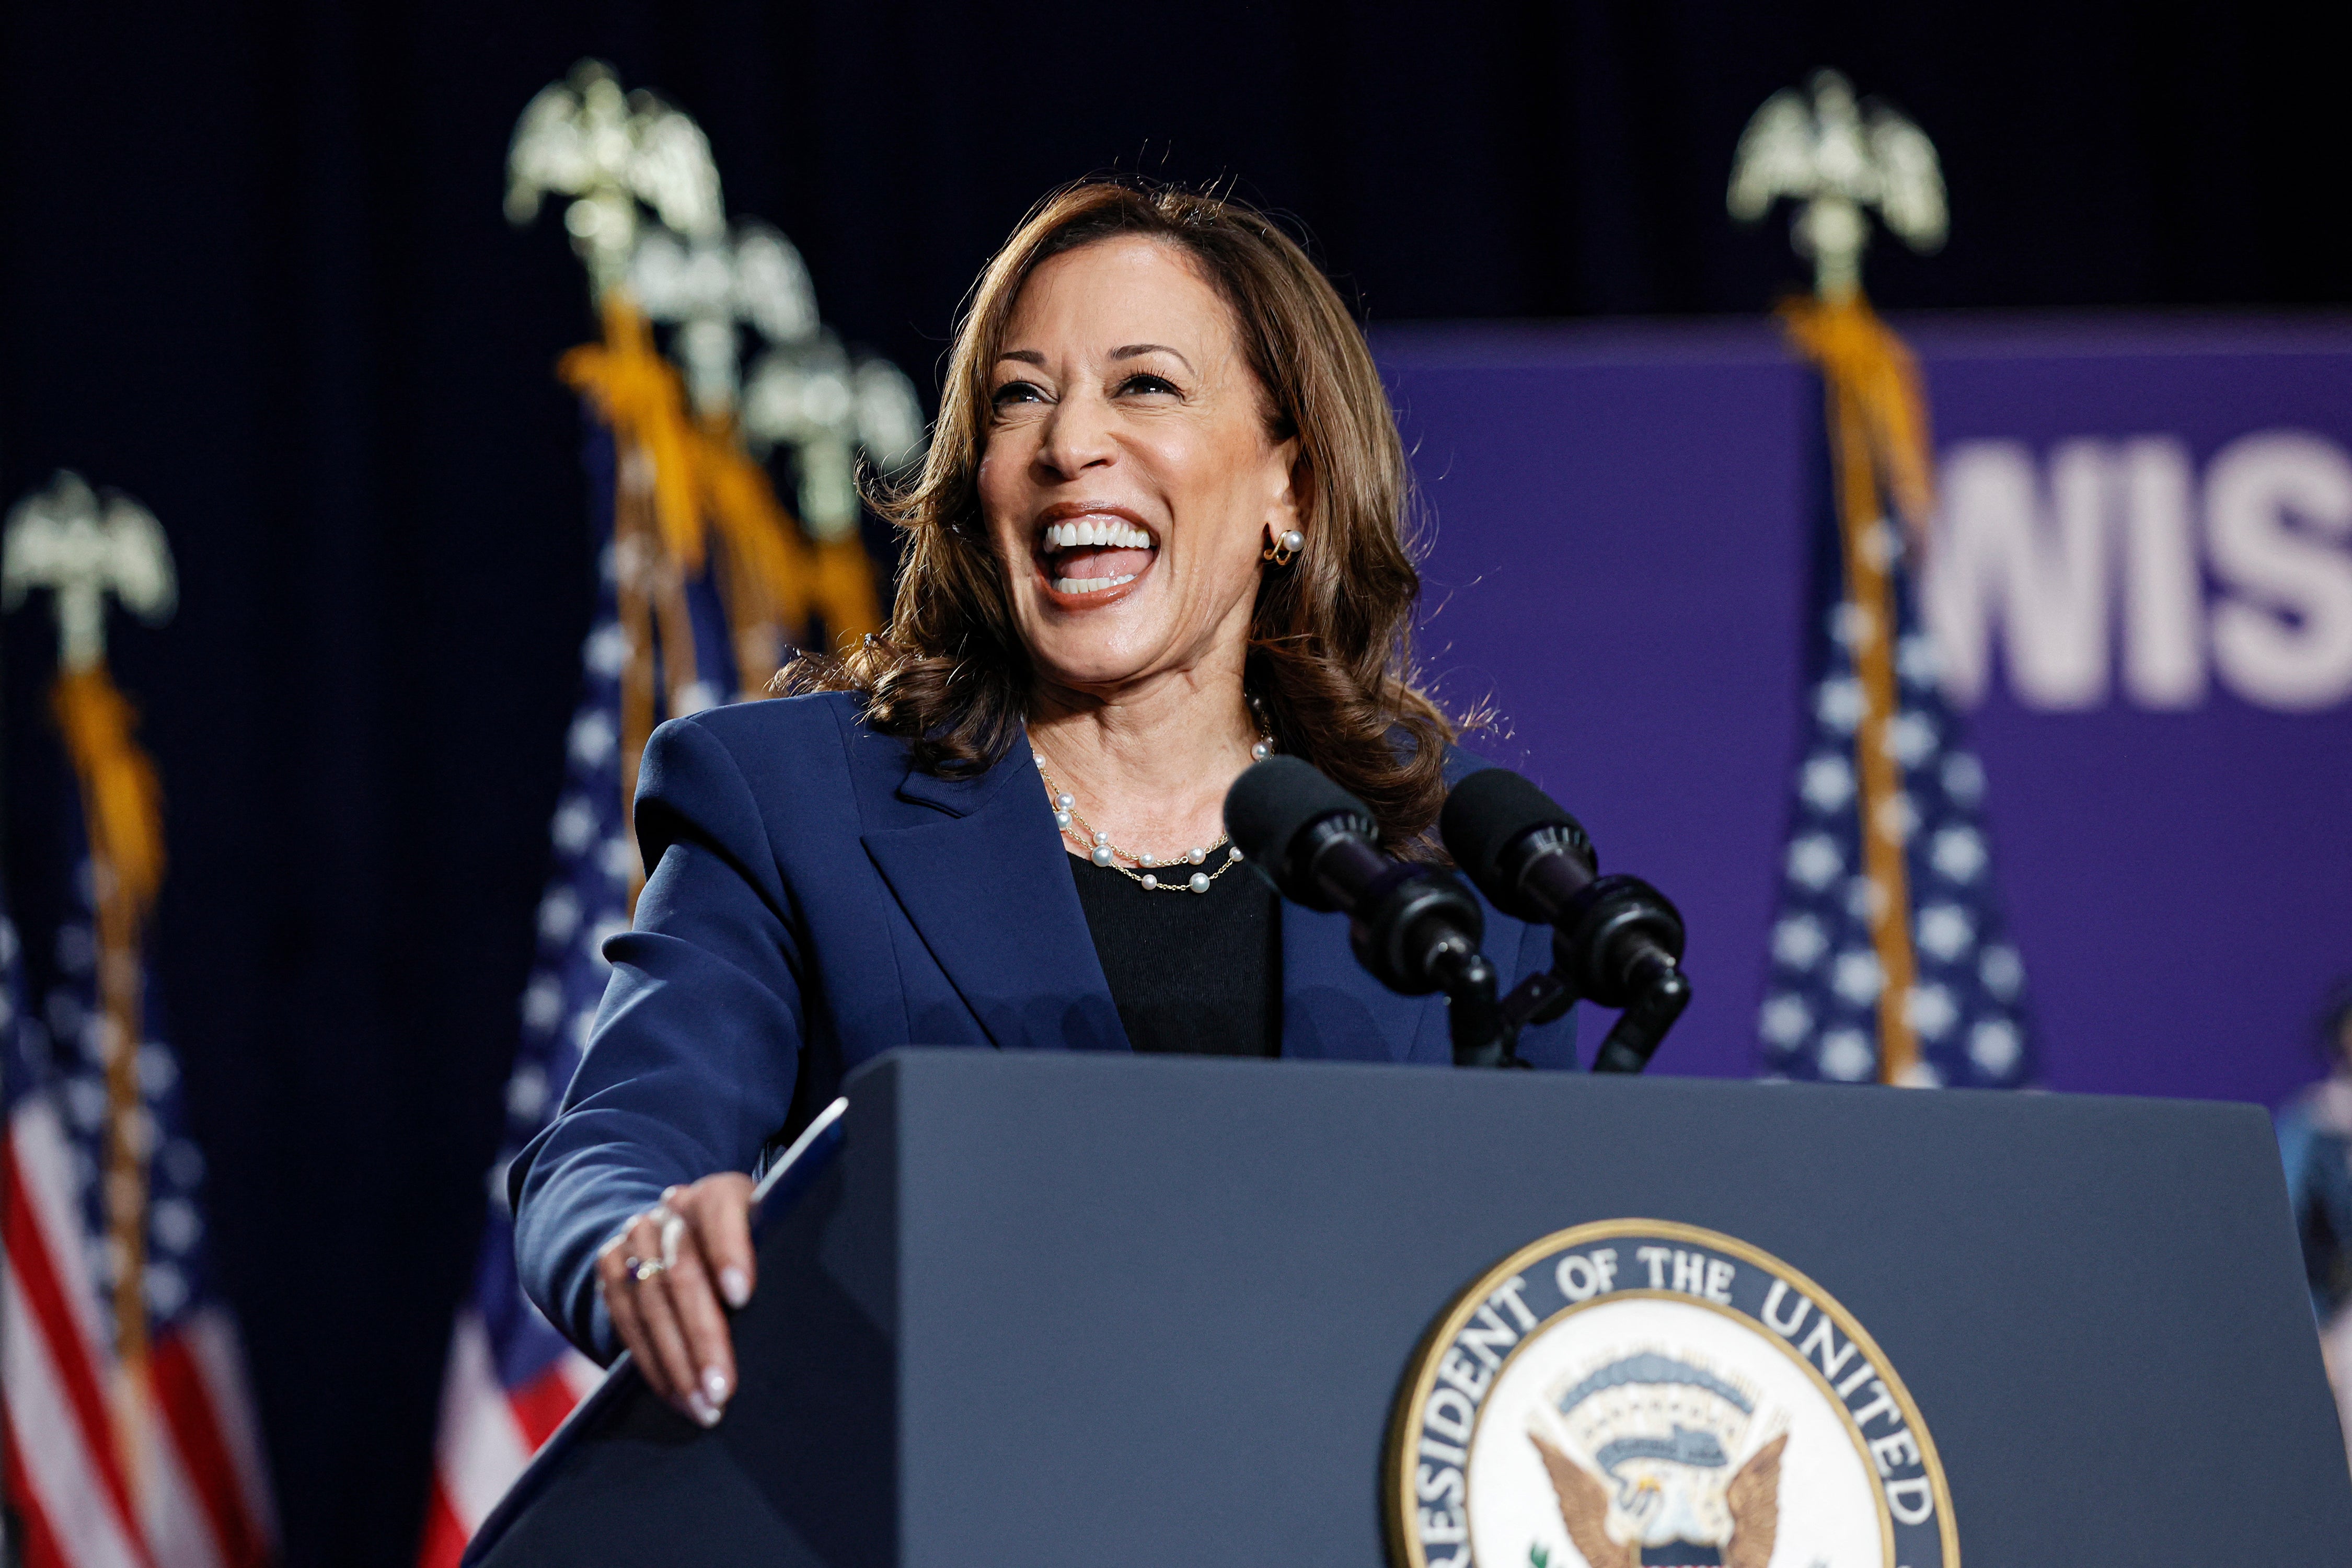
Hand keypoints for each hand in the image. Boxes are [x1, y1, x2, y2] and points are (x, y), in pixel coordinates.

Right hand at [594, 1172, 755, 1425]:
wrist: (680, 1230)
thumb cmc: (749, 1247)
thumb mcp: (767, 1238)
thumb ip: (777, 1256)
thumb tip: (808, 1315)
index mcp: (719, 1194)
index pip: (721, 1213)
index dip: (730, 1253)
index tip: (743, 1297)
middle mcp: (673, 1211)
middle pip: (682, 1272)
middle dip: (702, 1337)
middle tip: (722, 1389)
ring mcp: (636, 1237)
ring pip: (650, 1303)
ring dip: (676, 1364)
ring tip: (703, 1407)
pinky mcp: (610, 1266)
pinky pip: (625, 1321)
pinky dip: (652, 1364)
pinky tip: (675, 1395)